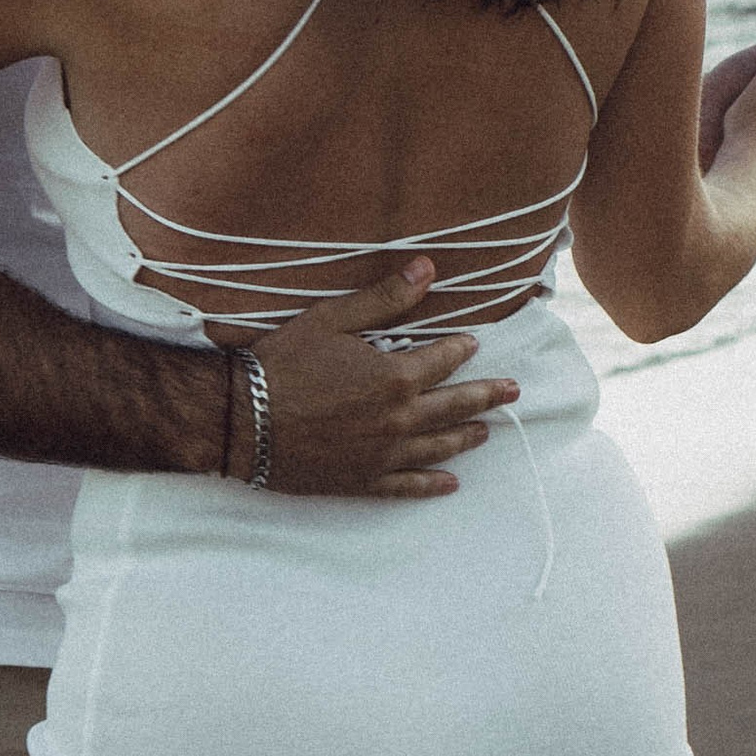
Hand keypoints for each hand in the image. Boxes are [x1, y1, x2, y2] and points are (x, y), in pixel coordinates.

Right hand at [205, 256, 517, 501]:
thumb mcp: (333, 320)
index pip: (443, 360)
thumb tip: (428, 269)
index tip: (474, 345)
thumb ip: (385, 299)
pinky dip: (431, 485)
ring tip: (486, 432)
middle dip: (485, 396)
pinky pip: (406, 486)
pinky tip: (449, 484)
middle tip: (512, 392)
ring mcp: (383, 455)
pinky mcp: (362, 480)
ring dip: (465, 437)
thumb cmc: (284, 364)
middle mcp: (399, 420)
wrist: (243, 420)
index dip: (460, 350)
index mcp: (395, 377)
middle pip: (454, 406)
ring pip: (438, 447)